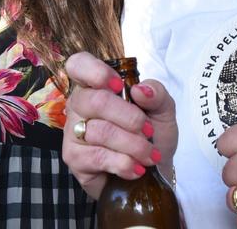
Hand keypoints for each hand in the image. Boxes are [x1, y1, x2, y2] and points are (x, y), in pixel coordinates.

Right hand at [61, 51, 177, 198]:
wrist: (154, 172)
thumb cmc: (152, 135)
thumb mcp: (163, 110)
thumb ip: (157, 93)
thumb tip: (140, 90)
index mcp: (96, 86)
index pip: (78, 65)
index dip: (96, 71)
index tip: (119, 86)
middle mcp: (79, 105)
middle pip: (96, 101)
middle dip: (131, 118)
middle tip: (149, 131)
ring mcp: (73, 132)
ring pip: (100, 131)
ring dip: (133, 145)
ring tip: (149, 154)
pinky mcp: (74, 158)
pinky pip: (98, 157)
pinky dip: (124, 163)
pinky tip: (136, 168)